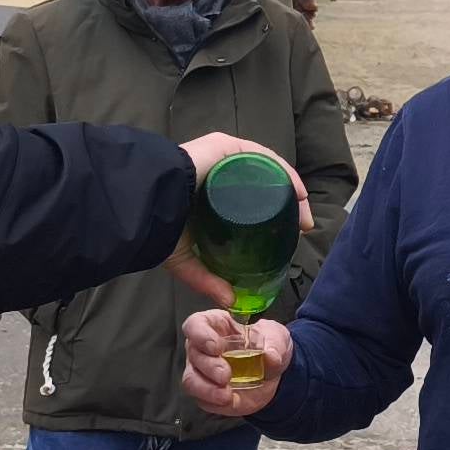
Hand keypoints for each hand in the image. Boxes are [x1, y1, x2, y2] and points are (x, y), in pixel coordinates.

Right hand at [169, 133, 313, 299]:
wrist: (146, 204)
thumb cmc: (160, 228)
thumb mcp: (187, 260)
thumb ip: (208, 281)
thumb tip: (231, 303)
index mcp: (213, 195)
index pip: (253, 202)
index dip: (276, 217)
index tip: (293, 235)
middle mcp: (220, 174)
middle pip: (264, 186)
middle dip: (289, 205)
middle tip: (303, 227)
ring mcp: (223, 159)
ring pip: (266, 171)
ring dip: (290, 190)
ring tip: (303, 213)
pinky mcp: (225, 146)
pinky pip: (261, 156)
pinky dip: (282, 171)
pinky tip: (296, 190)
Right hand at [178, 310, 293, 415]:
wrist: (272, 374)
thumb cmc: (267, 346)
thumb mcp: (278, 338)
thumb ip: (275, 344)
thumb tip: (271, 355)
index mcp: (215, 326)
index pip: (195, 324)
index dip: (200, 334)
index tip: (216, 346)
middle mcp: (202, 348)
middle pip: (193, 354)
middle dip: (208, 366)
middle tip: (226, 374)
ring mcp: (202, 372)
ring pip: (190, 380)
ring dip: (206, 388)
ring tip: (226, 394)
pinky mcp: (207, 393)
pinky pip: (201, 399)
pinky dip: (214, 402)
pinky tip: (229, 401)